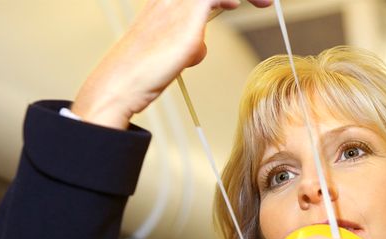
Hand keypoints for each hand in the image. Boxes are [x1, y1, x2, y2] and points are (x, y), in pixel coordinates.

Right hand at [72, 0, 272, 128]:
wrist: (120, 83)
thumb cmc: (142, 74)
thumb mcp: (171, 54)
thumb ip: (189, 44)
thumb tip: (201, 46)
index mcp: (167, 1)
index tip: (251, 1)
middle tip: (265, 1)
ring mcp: (176, 4)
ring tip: (265, 2)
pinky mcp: (185, 19)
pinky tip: (236, 4)